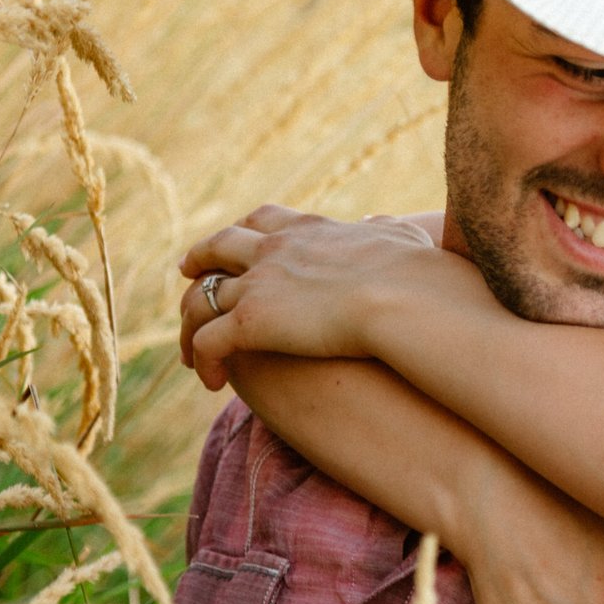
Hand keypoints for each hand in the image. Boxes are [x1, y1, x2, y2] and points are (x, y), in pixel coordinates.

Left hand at [178, 205, 458, 388]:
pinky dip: (203, 359)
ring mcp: (257, 285)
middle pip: (217, 247)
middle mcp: (273, 251)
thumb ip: (387, 228)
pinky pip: (209, 341)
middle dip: (199, 258)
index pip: (262, 220)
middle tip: (188, 271)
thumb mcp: (403, 238)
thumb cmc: (415, 275)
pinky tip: (211, 382)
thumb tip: (378, 221)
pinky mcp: (250, 323)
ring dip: (190, 321)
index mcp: (308, 230)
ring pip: (200, 299)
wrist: (401, 301)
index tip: (233, 241)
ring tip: (190, 347)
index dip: (243, 231)